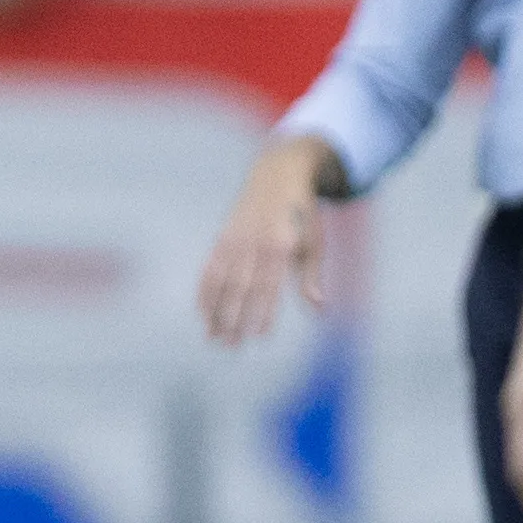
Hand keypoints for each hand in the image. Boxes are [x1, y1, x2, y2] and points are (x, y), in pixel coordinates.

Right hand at [198, 160, 327, 345]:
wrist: (277, 176)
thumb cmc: (302, 215)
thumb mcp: (314, 242)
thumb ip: (312, 277)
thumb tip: (319, 308)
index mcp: (280, 244)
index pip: (269, 285)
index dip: (263, 310)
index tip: (260, 335)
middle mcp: (254, 242)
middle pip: (240, 287)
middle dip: (234, 318)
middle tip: (231, 346)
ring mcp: (235, 239)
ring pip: (220, 281)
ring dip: (214, 310)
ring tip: (213, 337)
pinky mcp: (223, 238)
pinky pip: (210, 269)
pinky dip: (204, 292)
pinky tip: (203, 313)